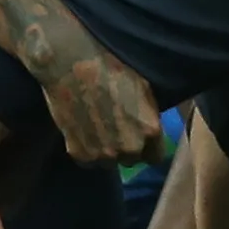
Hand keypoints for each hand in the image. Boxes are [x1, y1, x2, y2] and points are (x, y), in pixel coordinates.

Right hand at [43, 41, 162, 166]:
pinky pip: (88, 160)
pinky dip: (86, 149)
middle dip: (126, 148)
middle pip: (131, 159)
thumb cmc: (111, 70)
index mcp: (150, 131)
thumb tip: (150, 130)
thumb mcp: (143, 89)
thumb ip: (149, 117)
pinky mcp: (80, 155)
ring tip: (96, 128)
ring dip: (106, 151)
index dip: (147, 147)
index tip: (138, 138)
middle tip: (114, 129)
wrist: (73, 66)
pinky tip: (82, 130)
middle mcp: (130, 148)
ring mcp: (105, 155)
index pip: (155, 157)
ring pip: (109, 162)